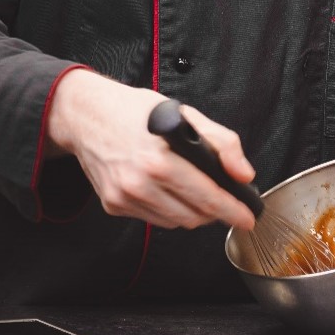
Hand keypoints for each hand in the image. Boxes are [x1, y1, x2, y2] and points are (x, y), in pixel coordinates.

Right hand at [45, 70, 257, 230]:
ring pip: (176, 222)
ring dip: (192, 212)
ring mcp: (124, 197)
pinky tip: (166, 188)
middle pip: (194, 217)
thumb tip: (243, 174)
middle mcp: (139, 183)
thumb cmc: (134, 111)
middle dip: (215, 212)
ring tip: (192, 189)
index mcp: (160, 159)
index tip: (247, 217)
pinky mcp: (114, 205)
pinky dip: (168, 209)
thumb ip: (221, 143)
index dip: (233, 211)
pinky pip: (154, 219)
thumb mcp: (185, 114)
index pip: (208, 198)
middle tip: (224, 201)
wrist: (86, 115)